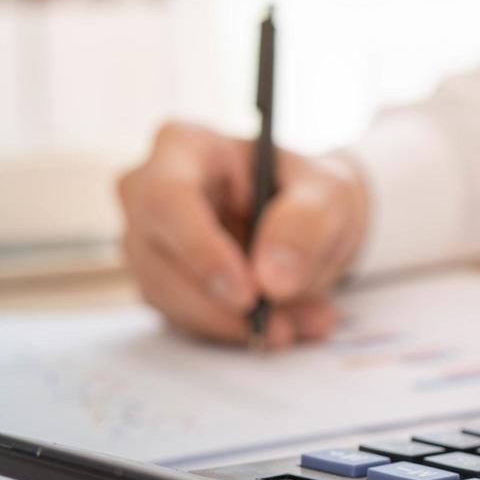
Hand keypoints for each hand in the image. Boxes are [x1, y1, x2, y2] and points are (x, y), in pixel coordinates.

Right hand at [117, 122, 368, 346]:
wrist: (315, 222)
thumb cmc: (311, 192)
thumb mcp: (329, 194)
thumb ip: (306, 225)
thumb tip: (272, 279)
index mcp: (184, 147)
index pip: (168, 199)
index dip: (201, 251)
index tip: (247, 294)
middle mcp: (150, 192)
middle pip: (155, 257)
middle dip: (219, 305)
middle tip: (282, 329)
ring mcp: (151, 241)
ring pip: (167, 297)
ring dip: (234, 325)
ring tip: (301, 324)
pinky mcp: (164, 284)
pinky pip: (186, 320)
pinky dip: (236, 332)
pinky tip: (287, 326)